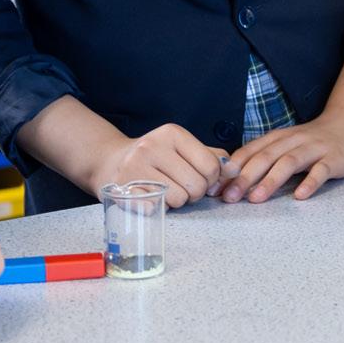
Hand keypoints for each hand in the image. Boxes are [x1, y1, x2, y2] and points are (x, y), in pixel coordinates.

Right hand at [93, 124, 227, 209]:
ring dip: (177, 202)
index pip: (211, 165)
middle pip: (197, 185)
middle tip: (181, 186)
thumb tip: (235, 170)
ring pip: (179, 200)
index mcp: (172, 133)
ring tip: (165, 191)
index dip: (211, 179)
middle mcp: (152, 146)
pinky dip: (158, 208)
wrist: (109, 161)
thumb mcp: (182, 148)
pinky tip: (150, 198)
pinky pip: (156, 209)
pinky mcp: (123, 189)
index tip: (200, 177)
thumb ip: (211, 157)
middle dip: (195, 193)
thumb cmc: (154, 156)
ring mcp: (135, 167)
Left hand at [220, 103, 343, 202]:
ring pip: (289, 162)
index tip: (215, 187)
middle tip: (229, 197)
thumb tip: (233, 181)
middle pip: (266, 157)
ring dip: (271, 180)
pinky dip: (310, 182)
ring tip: (256, 198)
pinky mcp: (334, 158)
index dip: (232, 169)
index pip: (250, 151)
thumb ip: (265, 158)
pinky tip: (300, 196)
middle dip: (245, 177)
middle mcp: (293, 141)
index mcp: (278, 138)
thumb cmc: (314, 141)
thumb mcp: (286, 144)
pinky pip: (321, 170)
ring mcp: (315, 149)